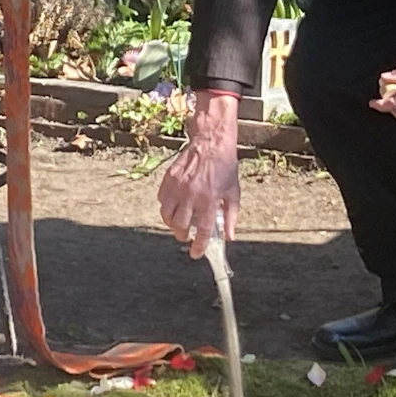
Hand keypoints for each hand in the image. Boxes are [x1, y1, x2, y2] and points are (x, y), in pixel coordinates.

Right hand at [158, 91, 240, 255]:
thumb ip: (231, 217)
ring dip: (172, 224)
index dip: (199, 246)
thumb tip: (229, 237)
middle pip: (180, 226)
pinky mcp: (169, 179)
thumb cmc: (224, 167)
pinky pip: (162, 200)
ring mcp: (178, 187)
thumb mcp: (233, 192)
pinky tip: (174, 206)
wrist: (211, 143)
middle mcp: (192, 195)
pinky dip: (166, 207)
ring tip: (179, 223)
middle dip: (182, 236)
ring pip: (167, 215)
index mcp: (209, 200)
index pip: (202, 231)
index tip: (196, 253)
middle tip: (186, 236)